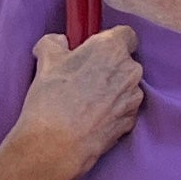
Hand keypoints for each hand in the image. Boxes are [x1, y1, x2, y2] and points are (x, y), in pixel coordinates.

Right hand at [14, 25, 144, 179]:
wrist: (56, 144)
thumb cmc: (51, 98)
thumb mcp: (46, 60)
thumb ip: (54, 43)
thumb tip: (59, 42)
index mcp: (112, 49)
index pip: (127, 35)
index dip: (111, 40)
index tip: (96, 50)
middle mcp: (130, 70)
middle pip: (125, 62)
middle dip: (108, 67)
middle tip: (84, 77)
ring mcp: (134, 98)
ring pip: (126, 86)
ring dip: (111, 89)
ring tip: (85, 101)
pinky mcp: (132, 121)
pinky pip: (124, 108)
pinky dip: (112, 110)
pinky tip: (91, 117)